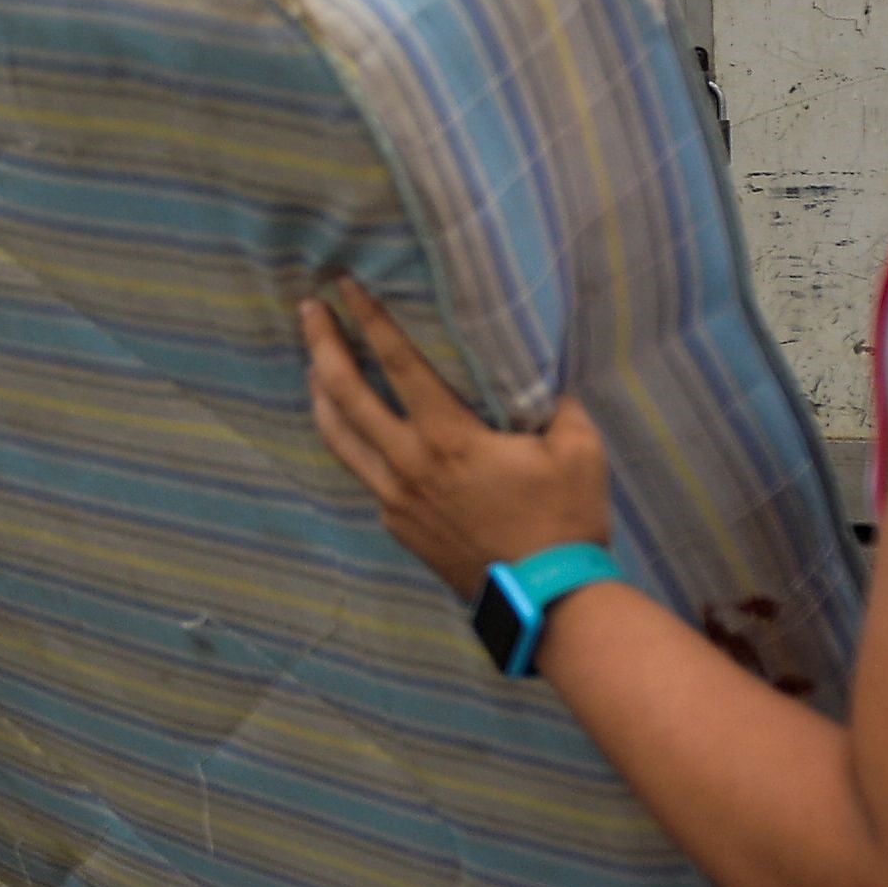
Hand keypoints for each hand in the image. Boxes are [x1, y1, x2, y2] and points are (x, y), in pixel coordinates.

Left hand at [298, 275, 608, 597]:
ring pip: (339, 437)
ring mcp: (396, 498)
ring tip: (312, 365)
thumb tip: (541, 377)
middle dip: (323, 345)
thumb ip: (556, 402)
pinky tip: (351, 431)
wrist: (548, 599)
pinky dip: (349, 442)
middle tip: (308, 311)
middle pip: (346, 394)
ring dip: (321, 395)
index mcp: (448, 436)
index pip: (396, 363)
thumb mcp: (579, 448)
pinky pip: (363, 474)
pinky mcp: (398, 526)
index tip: (345, 286)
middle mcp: (409, 464)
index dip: (369, 319)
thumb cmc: (565, 520)